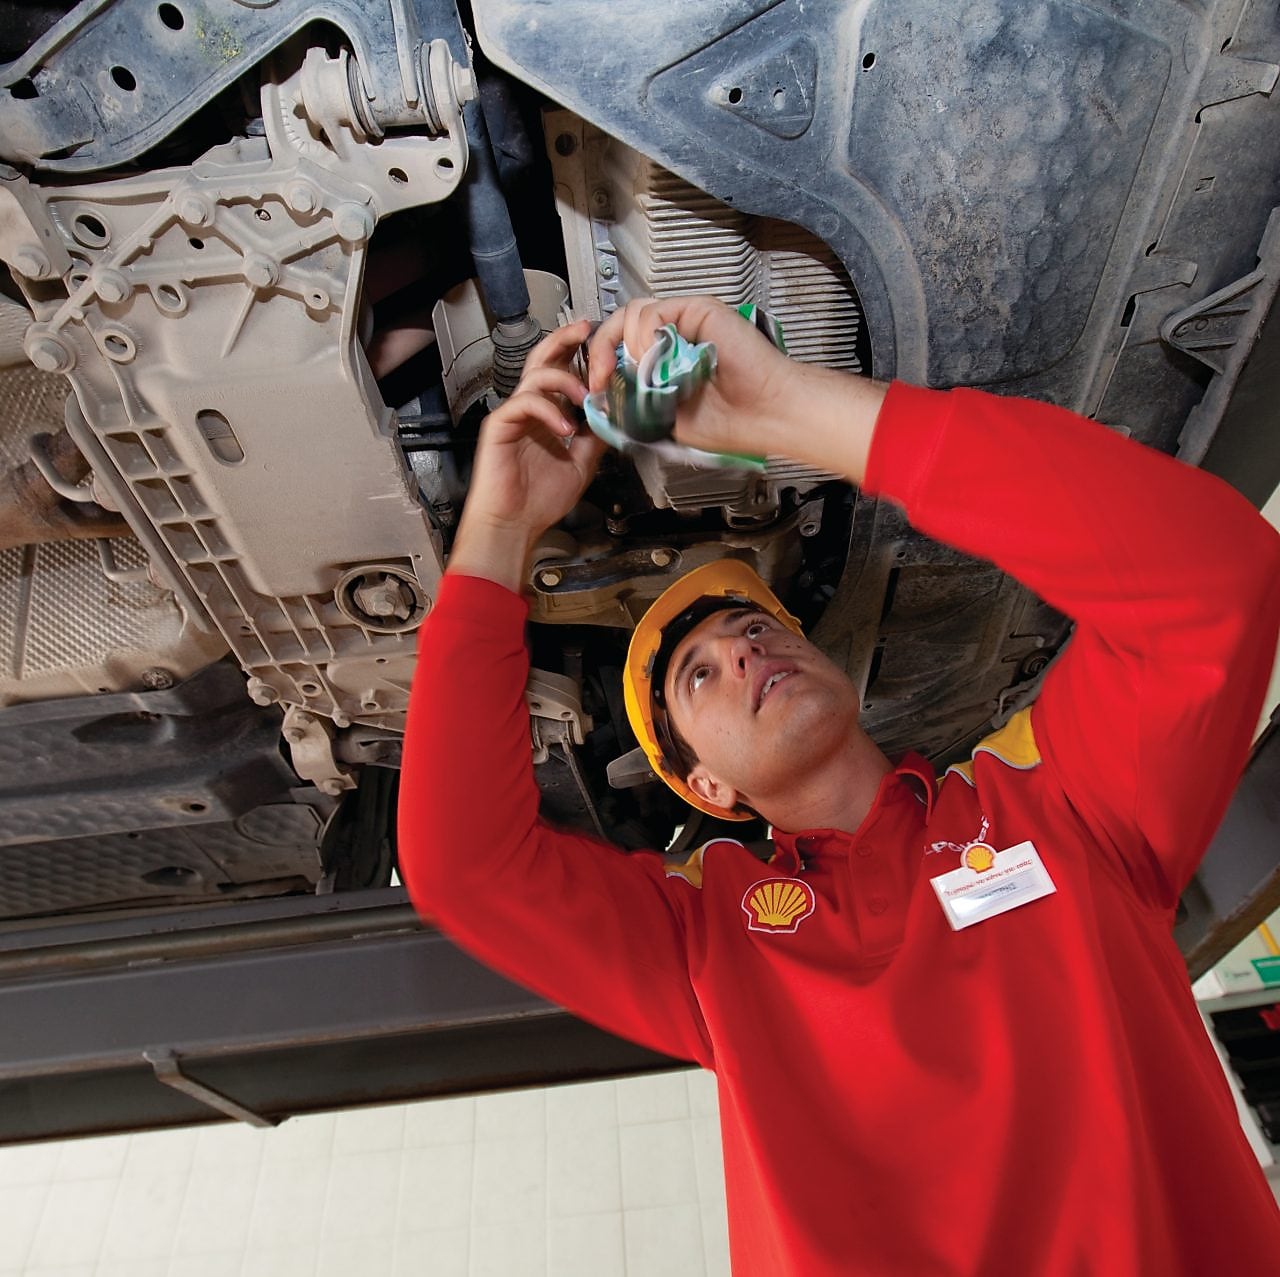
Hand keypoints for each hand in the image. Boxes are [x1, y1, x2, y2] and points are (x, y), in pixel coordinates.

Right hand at [449, 319, 604, 590]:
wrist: (514, 525)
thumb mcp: (582, 463)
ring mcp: (514, 415)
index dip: (579, 355)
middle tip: (587, 328)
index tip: (603, 344)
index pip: (562, 372)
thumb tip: (619, 416)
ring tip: (585, 396)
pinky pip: (524, 403)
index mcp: (548, 414)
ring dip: (564, 379)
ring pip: (536, 376)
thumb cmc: (540, 499)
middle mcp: (530, 409)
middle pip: (543, 360)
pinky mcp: (500, 426)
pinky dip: (548, 410)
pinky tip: (565, 428)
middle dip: (565, 340)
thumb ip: (596, 437)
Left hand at [586, 295, 886, 482]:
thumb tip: (603, 395)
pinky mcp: (698, 310)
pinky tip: (654, 358)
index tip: (598, 388)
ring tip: (638, 373)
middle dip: (601, 349)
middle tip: (601, 377)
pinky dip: (645, 334)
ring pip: (633, 314)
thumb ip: (637, 400)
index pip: (622, 347)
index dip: (603, 362)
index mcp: (666, 360)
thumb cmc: (728, 422)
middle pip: (621, 324)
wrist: (764, 415)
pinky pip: (654, 311)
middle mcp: (675, 336)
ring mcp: (686, 321)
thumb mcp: (665, 417)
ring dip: (626, 345)